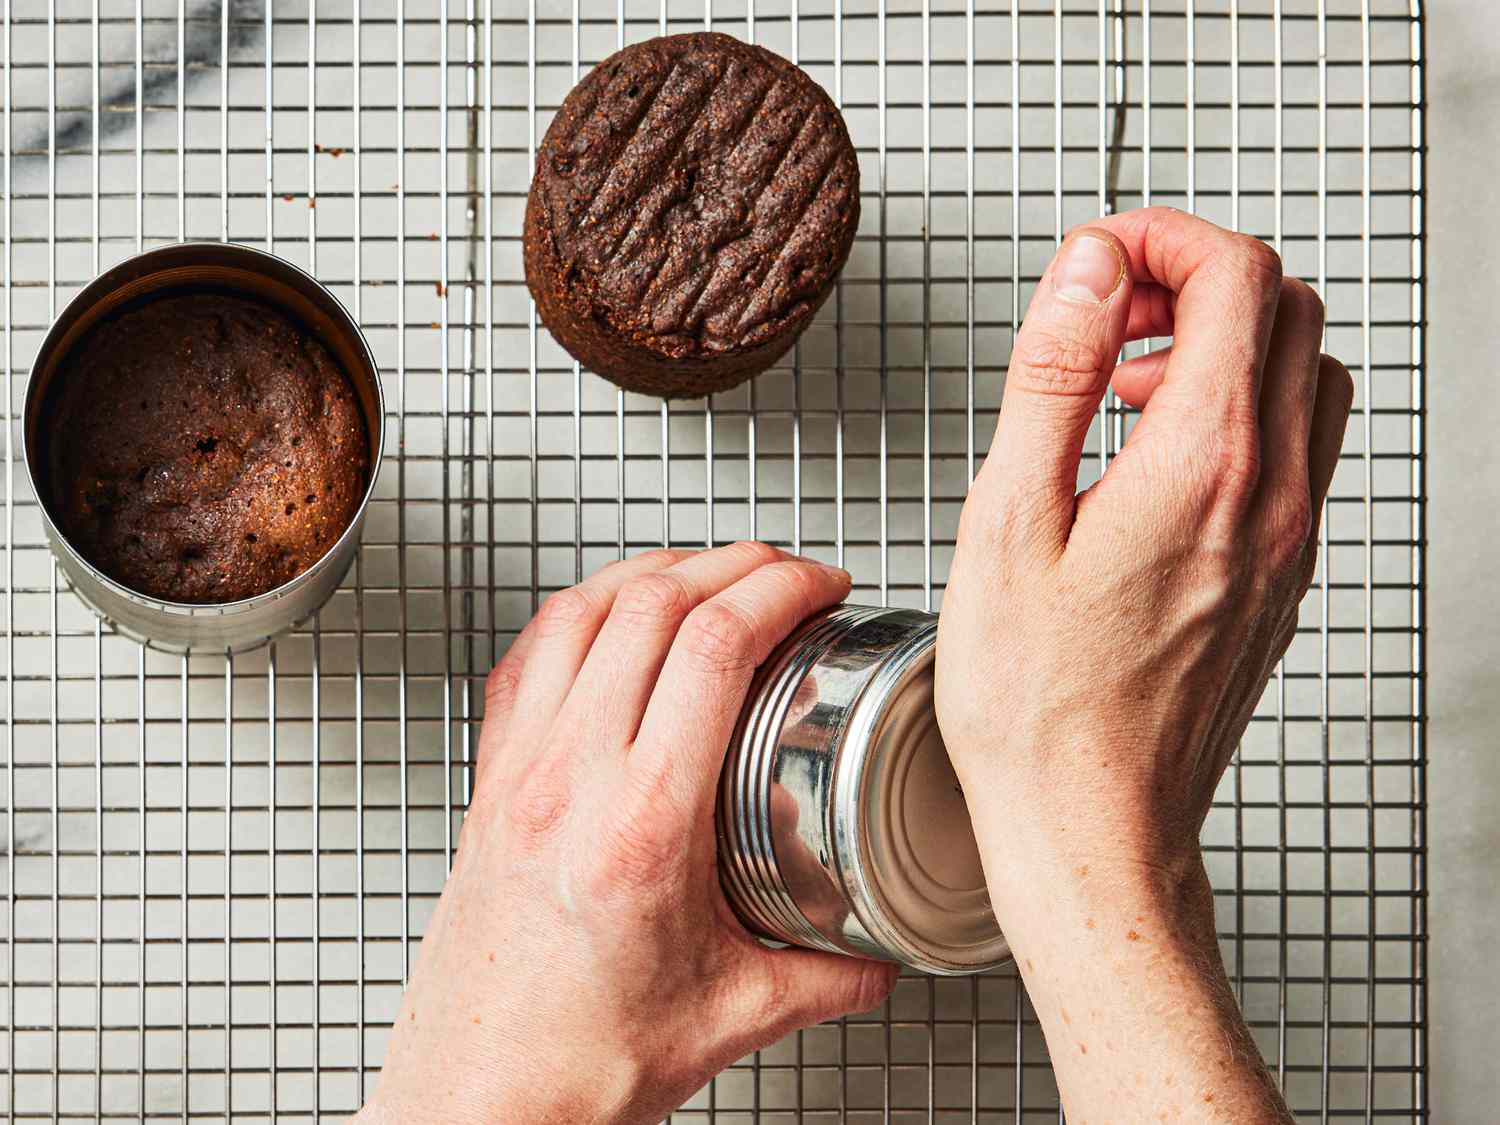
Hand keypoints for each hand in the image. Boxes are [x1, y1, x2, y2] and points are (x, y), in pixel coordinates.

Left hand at [359, 543, 896, 1124]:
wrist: (479, 1098)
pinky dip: (580, 610)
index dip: (778, 589)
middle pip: (651, 605)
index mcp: (642, 825)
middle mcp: (569, 779)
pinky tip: (613, 617)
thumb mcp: (730, 1016)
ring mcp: (519, 771)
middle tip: (782, 571)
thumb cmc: (575, 1062)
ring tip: (706, 572)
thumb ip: (824, 977)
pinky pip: (527, 655)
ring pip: (579, 611)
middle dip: (732, 562)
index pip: (713, 648)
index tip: (818, 586)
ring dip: (653, 570)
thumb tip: (878, 952)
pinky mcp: (489, 781)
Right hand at [936, 207, 1350, 1121]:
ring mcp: (1290, 539)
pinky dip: (1241, 410)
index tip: (1098, 257)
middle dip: (1195, 275)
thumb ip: (1055, 374)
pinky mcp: (1282, 577)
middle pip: (1287, 309)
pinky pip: (1299, 449)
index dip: (1164, 236)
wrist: (1093, 827)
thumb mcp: (1010, 518)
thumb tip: (1089, 268)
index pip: (1235, 275)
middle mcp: (1273, 493)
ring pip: (1308, 375)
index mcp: (1204, 464)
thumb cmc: (1037, 704)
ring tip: (1126, 385)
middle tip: (1108, 309)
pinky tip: (1154, 460)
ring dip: (1225, 342)